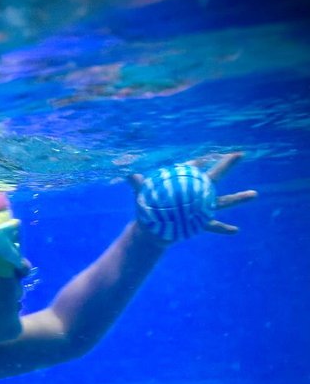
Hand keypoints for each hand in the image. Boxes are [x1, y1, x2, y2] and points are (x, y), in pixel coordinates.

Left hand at [130, 152, 257, 238]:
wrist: (151, 228)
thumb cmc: (149, 208)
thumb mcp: (143, 195)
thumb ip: (138, 184)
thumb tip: (128, 174)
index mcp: (184, 183)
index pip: (194, 167)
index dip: (199, 161)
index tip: (208, 152)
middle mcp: (196, 194)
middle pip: (214, 177)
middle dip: (226, 165)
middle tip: (240, 154)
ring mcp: (200, 209)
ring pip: (222, 202)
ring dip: (238, 198)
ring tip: (254, 194)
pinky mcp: (199, 224)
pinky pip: (214, 226)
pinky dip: (223, 228)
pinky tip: (235, 230)